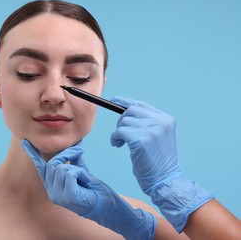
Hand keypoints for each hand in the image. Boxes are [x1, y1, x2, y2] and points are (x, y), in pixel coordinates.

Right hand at [22, 139, 155, 239]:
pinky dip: (81, 173)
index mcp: (52, 185)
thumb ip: (73, 158)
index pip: (40, 166)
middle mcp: (51, 191)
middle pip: (52, 163)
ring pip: (61, 167)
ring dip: (77, 167)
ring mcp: (58, 196)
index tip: (24, 141)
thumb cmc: (92, 189)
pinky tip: (85, 182)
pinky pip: (71, 173)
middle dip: (67, 153)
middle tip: (79, 150)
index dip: (33, 153)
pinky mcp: (68, 196)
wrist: (105, 205)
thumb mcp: (79, 170)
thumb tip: (75, 142)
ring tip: (83, 177)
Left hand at [110, 96, 212, 231]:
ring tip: (122, 144)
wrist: (166, 181)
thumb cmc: (158, 162)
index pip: (142, 105)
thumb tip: (124, 110)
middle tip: (120, 135)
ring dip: (118, 133)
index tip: (115, 100)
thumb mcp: (157, 137)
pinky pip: (119, 132)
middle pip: (131, 111)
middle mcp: (161, 122)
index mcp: (167, 119)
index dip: (126, 101)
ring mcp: (152, 130)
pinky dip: (115, 138)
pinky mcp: (141, 139)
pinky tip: (118, 146)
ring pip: (124, 122)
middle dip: (121, 121)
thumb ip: (146, 123)